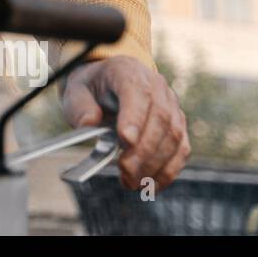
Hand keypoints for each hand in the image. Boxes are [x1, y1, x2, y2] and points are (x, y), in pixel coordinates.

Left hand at [62, 56, 189, 191]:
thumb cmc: (92, 89)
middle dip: (143, 151)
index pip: (137, 92)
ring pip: (174, 136)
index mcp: (127, 71)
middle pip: (159, 118)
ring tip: (132, 182)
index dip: (134, 117)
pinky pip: (182, 149)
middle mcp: (156, 85)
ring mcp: (171, 104)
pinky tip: (151, 185)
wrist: (108, 82)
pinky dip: (169, 170)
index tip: (124, 141)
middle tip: (125, 173)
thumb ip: (80, 106)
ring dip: (155, 164)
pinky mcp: (178, 124)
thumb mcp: (76, 91)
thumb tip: (88, 124)